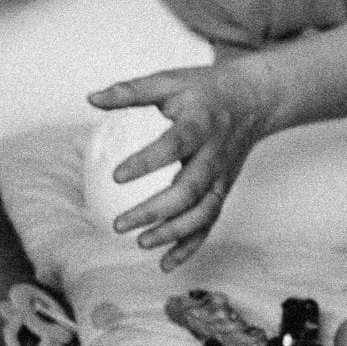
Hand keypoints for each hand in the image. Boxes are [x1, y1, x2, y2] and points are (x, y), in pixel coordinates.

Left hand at [87, 62, 274, 270]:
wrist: (256, 99)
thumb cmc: (204, 89)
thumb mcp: (169, 81)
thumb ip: (130, 91)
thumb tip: (90, 99)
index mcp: (200, 125)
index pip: (175, 145)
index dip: (148, 162)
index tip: (116, 176)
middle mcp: (213, 155)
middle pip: (189, 190)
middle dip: (156, 211)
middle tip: (119, 224)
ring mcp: (221, 177)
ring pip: (202, 212)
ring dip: (173, 233)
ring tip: (140, 243)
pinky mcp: (222, 190)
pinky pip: (209, 222)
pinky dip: (191, 245)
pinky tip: (166, 264)